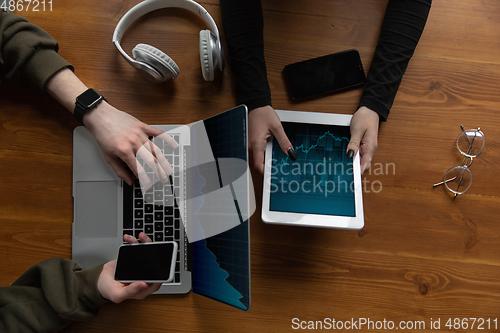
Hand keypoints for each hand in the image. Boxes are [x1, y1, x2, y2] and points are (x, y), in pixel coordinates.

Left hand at [45, 68, 176, 186]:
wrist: (100, 117)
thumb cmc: (103, 135)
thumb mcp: (108, 156)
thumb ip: (120, 170)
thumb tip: (129, 181)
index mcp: (124, 152)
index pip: (139, 169)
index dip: (146, 179)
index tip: (150, 185)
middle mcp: (133, 143)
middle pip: (151, 161)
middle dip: (158, 172)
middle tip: (163, 179)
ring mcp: (139, 133)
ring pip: (155, 150)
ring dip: (162, 160)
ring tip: (167, 168)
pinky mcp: (142, 126)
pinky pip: (157, 132)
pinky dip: (167, 138)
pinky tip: (173, 144)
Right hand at [97, 233, 160, 302]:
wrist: (100, 280)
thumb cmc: (109, 290)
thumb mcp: (117, 294)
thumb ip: (131, 291)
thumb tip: (144, 285)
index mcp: (142, 289)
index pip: (156, 282)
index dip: (160, 276)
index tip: (159, 265)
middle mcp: (143, 277)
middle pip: (154, 265)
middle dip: (154, 253)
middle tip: (150, 245)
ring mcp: (139, 267)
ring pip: (147, 254)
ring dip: (145, 244)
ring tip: (141, 237)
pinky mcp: (133, 259)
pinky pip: (136, 249)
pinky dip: (133, 242)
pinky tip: (129, 238)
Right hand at [248, 106, 293, 173]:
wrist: (256, 104)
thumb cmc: (263, 113)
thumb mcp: (277, 127)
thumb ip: (284, 141)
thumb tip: (290, 152)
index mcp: (256, 143)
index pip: (258, 164)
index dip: (265, 171)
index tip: (273, 174)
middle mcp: (250, 145)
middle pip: (259, 161)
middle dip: (268, 164)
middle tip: (279, 165)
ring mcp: (250, 143)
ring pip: (258, 156)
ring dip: (267, 156)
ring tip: (275, 152)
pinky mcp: (251, 141)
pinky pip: (257, 150)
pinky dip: (264, 151)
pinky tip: (271, 146)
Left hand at [346, 106, 379, 172]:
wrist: (370, 110)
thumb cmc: (365, 118)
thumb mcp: (357, 130)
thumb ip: (353, 143)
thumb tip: (350, 154)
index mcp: (370, 147)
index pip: (365, 164)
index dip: (358, 172)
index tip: (352, 179)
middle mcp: (370, 149)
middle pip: (363, 164)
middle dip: (355, 170)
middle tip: (344, 174)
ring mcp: (368, 147)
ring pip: (361, 160)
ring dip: (354, 163)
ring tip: (344, 168)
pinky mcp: (364, 145)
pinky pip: (360, 154)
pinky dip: (354, 157)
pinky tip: (348, 157)